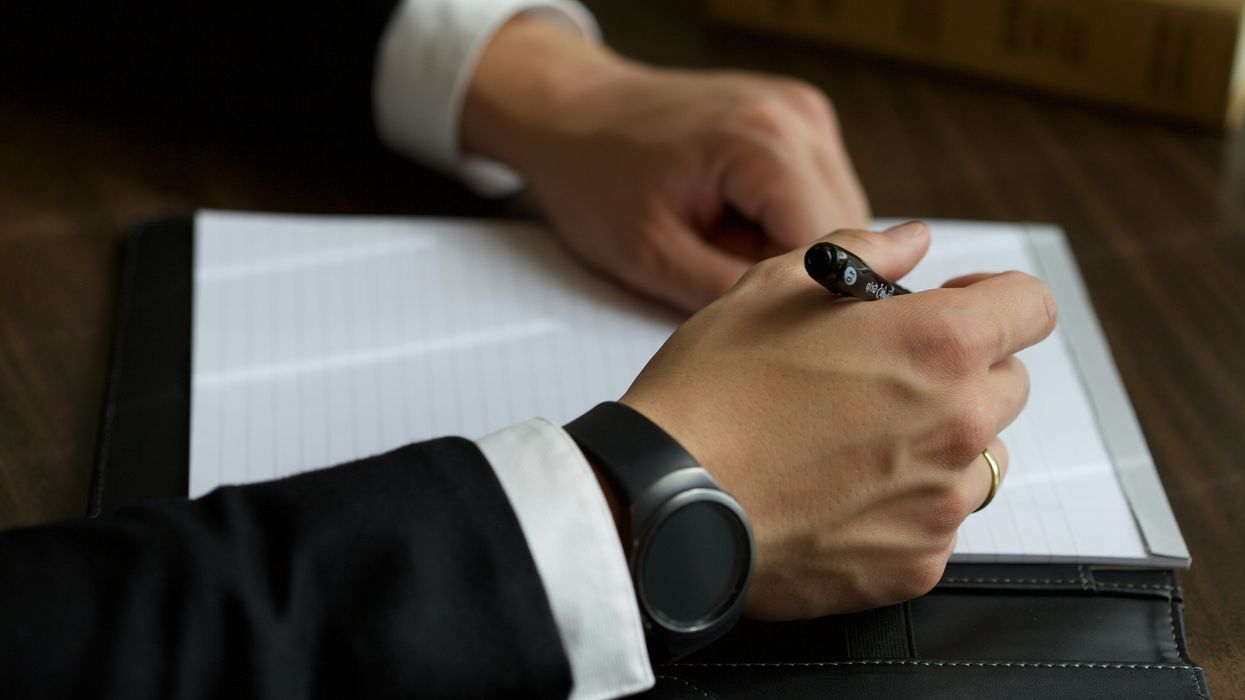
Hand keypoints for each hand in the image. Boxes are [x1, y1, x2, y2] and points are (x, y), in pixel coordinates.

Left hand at [463, 17, 867, 311]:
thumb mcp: (652, 257)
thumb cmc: (595, 177)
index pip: (833, 254)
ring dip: (794, 249)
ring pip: (841, 218)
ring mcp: (805, 113)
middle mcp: (800, 117)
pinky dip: (784, 220)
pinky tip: (733, 222)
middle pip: (849, 236)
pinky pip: (818, 193)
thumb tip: (798, 331)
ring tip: (722, 244)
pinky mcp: (800, 119)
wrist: (571, 113)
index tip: (759, 325)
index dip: (803, 303)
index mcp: (766, 144)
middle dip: (799, 275)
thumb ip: (731, 296)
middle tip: (725, 280)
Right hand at [620, 221, 1057, 618]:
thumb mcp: (774, 286)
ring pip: (976, 458)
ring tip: (853, 440)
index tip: (959, 305)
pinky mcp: (915, 564)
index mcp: (938, 343)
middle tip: (883, 375)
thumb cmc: (711, 390)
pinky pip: (935, 523)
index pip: (1032, 306)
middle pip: (1008, 384)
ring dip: (936, 441)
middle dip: (961, 370)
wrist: (664, 501)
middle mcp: (959, 424)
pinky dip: (902, 507)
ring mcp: (941, 503)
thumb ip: (862, 252)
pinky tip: (836, 492)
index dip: (996, 297)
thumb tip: (911, 241)